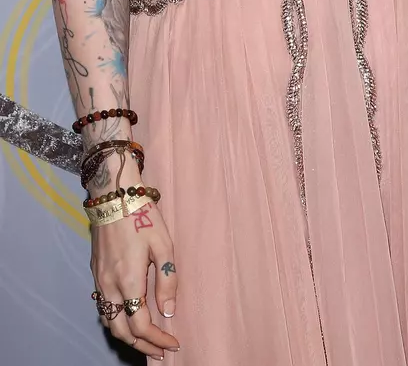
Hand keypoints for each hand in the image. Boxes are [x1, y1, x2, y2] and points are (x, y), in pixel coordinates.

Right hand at [91, 201, 179, 358]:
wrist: (113, 195)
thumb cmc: (142, 215)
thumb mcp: (163, 244)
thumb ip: (167, 279)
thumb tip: (168, 312)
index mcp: (128, 281)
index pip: (141, 325)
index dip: (158, 339)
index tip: (173, 343)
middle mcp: (109, 286)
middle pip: (121, 330)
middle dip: (141, 345)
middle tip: (160, 350)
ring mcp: (99, 280)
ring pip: (109, 321)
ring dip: (127, 335)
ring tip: (146, 339)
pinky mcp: (96, 273)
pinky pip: (103, 307)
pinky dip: (116, 319)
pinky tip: (129, 316)